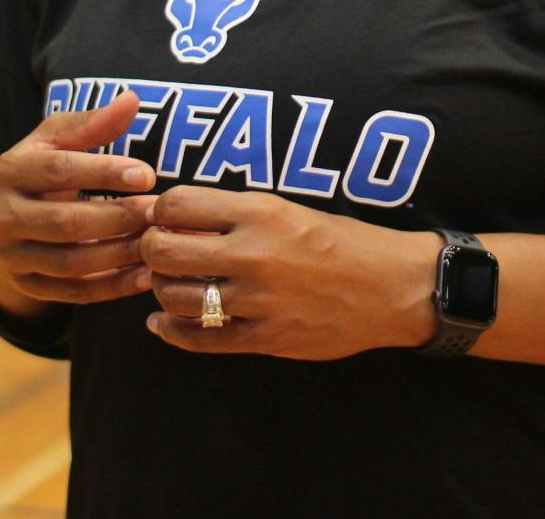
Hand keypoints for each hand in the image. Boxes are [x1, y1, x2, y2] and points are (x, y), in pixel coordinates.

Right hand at [0, 93, 158, 306]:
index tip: (146, 174)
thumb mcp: (52, 141)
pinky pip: (74, 293)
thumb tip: (132, 99)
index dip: (103, 173)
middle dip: (117, 218)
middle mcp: (4, 217)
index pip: (59, 171)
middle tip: (157, 211)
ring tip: (157, 241)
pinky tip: (147, 275)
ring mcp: (13, 257)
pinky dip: (113, 288)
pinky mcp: (28, 287)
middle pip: (65, 222)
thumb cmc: (36, 172)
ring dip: (119, 254)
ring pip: (70, 262)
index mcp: (10, 172)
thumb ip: (90, 123)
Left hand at [140, 186, 442, 359]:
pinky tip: (164, 323)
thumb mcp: (288, 210)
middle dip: (151, 249)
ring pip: (174, 297)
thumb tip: (174, 217)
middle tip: (160, 251)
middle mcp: (252, 255)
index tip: (165, 218)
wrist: (392, 287)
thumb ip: (234, 215)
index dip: (161, 211)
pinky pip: (198, 339)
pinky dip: (171, 331)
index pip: (176, 204)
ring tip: (174, 283)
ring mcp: (257, 301)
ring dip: (164, 290)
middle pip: (163, 251)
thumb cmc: (342, 241)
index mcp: (260, 212)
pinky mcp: (264, 338)